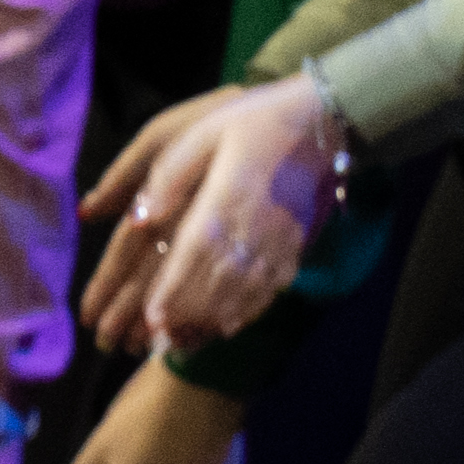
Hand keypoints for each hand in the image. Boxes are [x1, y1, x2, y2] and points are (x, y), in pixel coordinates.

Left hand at [93, 74, 344, 341]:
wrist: (323, 121)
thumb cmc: (252, 122)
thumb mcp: (203, 133)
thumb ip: (170, 176)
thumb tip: (140, 217)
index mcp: (229, 194)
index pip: (198, 251)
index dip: (176, 288)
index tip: (152, 317)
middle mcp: (257, 222)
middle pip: (220, 280)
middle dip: (189, 314)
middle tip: (157, 340)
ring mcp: (281, 237)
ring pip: (246, 289)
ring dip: (214, 319)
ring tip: (184, 342)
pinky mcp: (296, 243)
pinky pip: (273, 286)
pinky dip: (248, 310)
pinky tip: (227, 327)